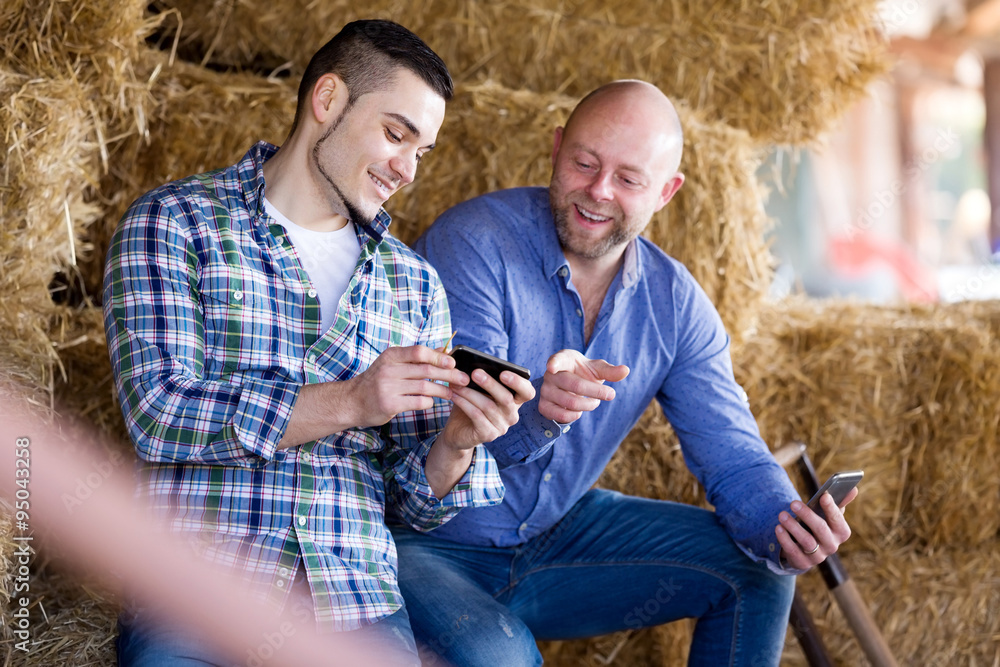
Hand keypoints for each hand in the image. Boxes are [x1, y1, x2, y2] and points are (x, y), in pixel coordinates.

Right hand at [348, 345, 467, 427]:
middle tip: (463, 379)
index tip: (453, 362)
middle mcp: (389, 369)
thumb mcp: (392, 364)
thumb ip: (415, 359)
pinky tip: (432, 402)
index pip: (419, 352)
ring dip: (442, 390)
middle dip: (448, 374)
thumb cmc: (377, 381)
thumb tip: (444, 351)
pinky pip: (418, 402)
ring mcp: (388, 387)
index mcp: (391, 356)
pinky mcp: (389, 404)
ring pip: (425, 387)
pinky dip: (429, 402)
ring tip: (453, 393)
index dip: (438, 356)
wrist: (351, 401)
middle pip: (425, 370)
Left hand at [425, 368, 533, 499]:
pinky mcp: (489, 435)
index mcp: (515, 401)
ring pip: (488, 406)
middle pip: (507, 399)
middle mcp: (512, 415)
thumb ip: (479, 377)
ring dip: (470, 392)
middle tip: (475, 373)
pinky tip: (454, 395)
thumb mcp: (477, 389)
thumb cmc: (470, 405)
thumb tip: (468, 362)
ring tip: (456, 383)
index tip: (504, 373)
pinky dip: (464, 404)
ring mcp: (502, 427)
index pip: (527, 392)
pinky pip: (477, 416)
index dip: (519, 383)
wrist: (458, 431)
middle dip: (490, 384)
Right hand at [538, 349, 628, 422]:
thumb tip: (626, 370)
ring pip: (571, 403)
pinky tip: (580, 410)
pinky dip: (576, 415)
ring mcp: (545, 391)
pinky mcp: (543, 406)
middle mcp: (550, 374)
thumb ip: (610, 371)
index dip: (554, 363)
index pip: (556, 360)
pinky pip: (562, 416)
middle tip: (611, 394)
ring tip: (594, 402)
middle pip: (575, 385)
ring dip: (589, 405)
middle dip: (596, 392)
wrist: (570, 386)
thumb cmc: (583, 373)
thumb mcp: (597, 370)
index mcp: (562, 359)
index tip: (552, 367)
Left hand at [775, 487, 857, 568]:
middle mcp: (832, 546)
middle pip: (821, 529)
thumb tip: (853, 488)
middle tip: (793, 503)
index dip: (831, 508)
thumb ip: (839, 502)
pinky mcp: (803, 563)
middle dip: (807, 514)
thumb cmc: (819, 525)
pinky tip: (778, 528)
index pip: (838, 520)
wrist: (806, 550)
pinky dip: (784, 539)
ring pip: (806, 541)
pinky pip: (793, 551)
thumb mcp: (829, 515)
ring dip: (793, 526)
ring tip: (782, 515)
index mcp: (841, 532)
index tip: (823, 496)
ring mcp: (818, 557)